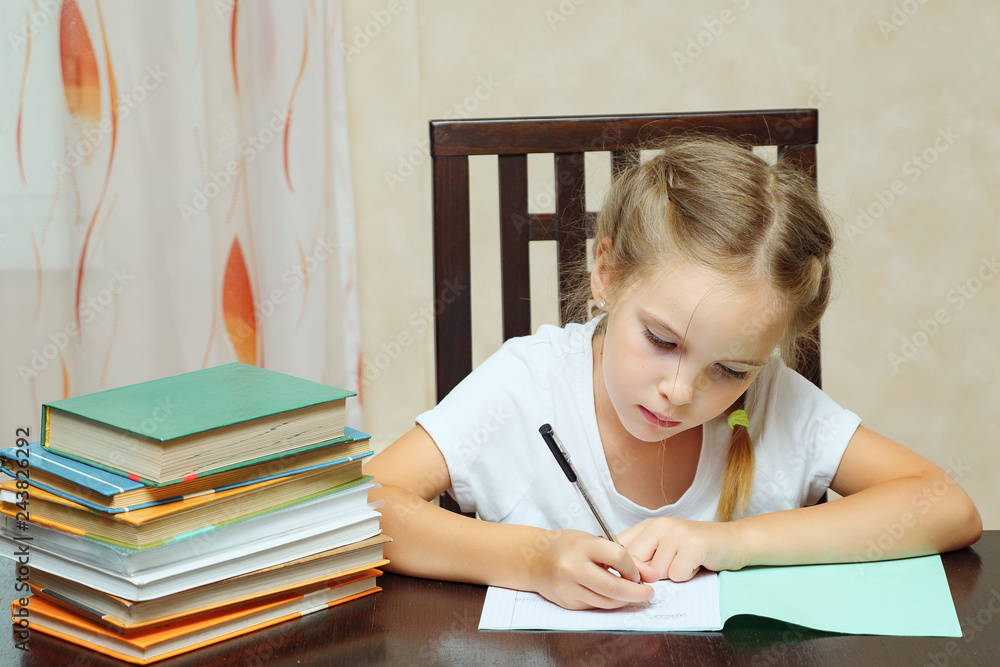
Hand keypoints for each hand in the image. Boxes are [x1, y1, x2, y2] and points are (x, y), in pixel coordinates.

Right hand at [524, 529, 655, 609]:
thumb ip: (623, 556)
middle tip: (648, 592)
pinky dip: (608, 603)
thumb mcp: (593, 541)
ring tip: (632, 594)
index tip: (639, 573)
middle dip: (636, 593)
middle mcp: (572, 568)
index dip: (634, 567)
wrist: (533, 558)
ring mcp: (568, 588)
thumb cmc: (566, 546)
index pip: (618, 557)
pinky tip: (612, 595)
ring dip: (624, 600)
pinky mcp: (567, 603)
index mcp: (581, 546)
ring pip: (606, 602)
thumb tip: (652, 575)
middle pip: (613, 586)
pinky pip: (595, 606)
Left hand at [618, 517, 750, 581]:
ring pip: (658, 572)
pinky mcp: (692, 546)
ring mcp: (676, 534)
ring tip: (686, 562)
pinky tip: (696, 564)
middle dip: (651, 573)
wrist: (733, 542)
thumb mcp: (665, 547)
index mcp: (649, 525)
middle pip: (637, 563)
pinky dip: (687, 576)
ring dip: (673, 575)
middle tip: (671, 565)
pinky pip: (677, 574)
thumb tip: (621, 575)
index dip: (624, 566)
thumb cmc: (697, 549)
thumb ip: (644, 556)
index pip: (620, 546)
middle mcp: (660, 525)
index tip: (634, 574)